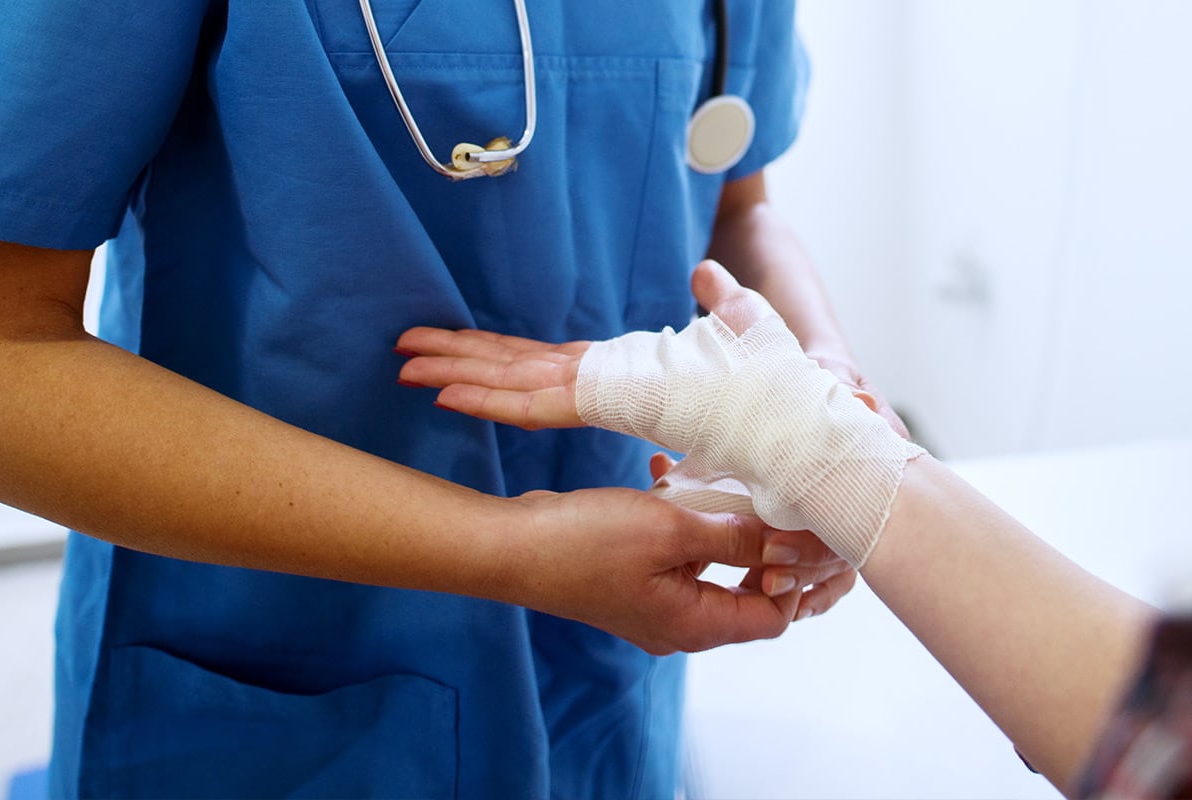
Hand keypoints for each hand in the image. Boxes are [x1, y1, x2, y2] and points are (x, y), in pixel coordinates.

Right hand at [396, 260, 773, 429]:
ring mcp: (595, 396)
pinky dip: (490, 397)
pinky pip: (534, 402)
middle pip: (514, 367)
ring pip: (511, 379)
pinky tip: (450, 392)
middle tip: (404, 348)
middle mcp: (598, 386)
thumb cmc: (770, 395)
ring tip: (407, 359)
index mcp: (620, 376)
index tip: (455, 347)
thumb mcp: (744, 333)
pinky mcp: (598, 405)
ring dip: (459, 369)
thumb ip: (722, 306)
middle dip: (459, 358)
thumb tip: (706, 273)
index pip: (547, 364)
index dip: (498, 355)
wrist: (787, 427)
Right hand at [507, 487, 799, 653]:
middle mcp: (680, 625)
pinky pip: (679, 555)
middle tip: (773, 499)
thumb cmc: (583, 541)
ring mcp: (656, 604)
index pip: (775, 617)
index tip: (797, 529)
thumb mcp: (671, 529)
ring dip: (722, 523)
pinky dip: (686, 520)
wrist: (510, 547)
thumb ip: (735, 536)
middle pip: (750, 595)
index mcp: (694, 625)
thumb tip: (791, 543)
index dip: (795, 576)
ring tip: (717, 477)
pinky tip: (671, 474)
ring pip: (714, 567)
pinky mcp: (636, 581)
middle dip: (766, 546)